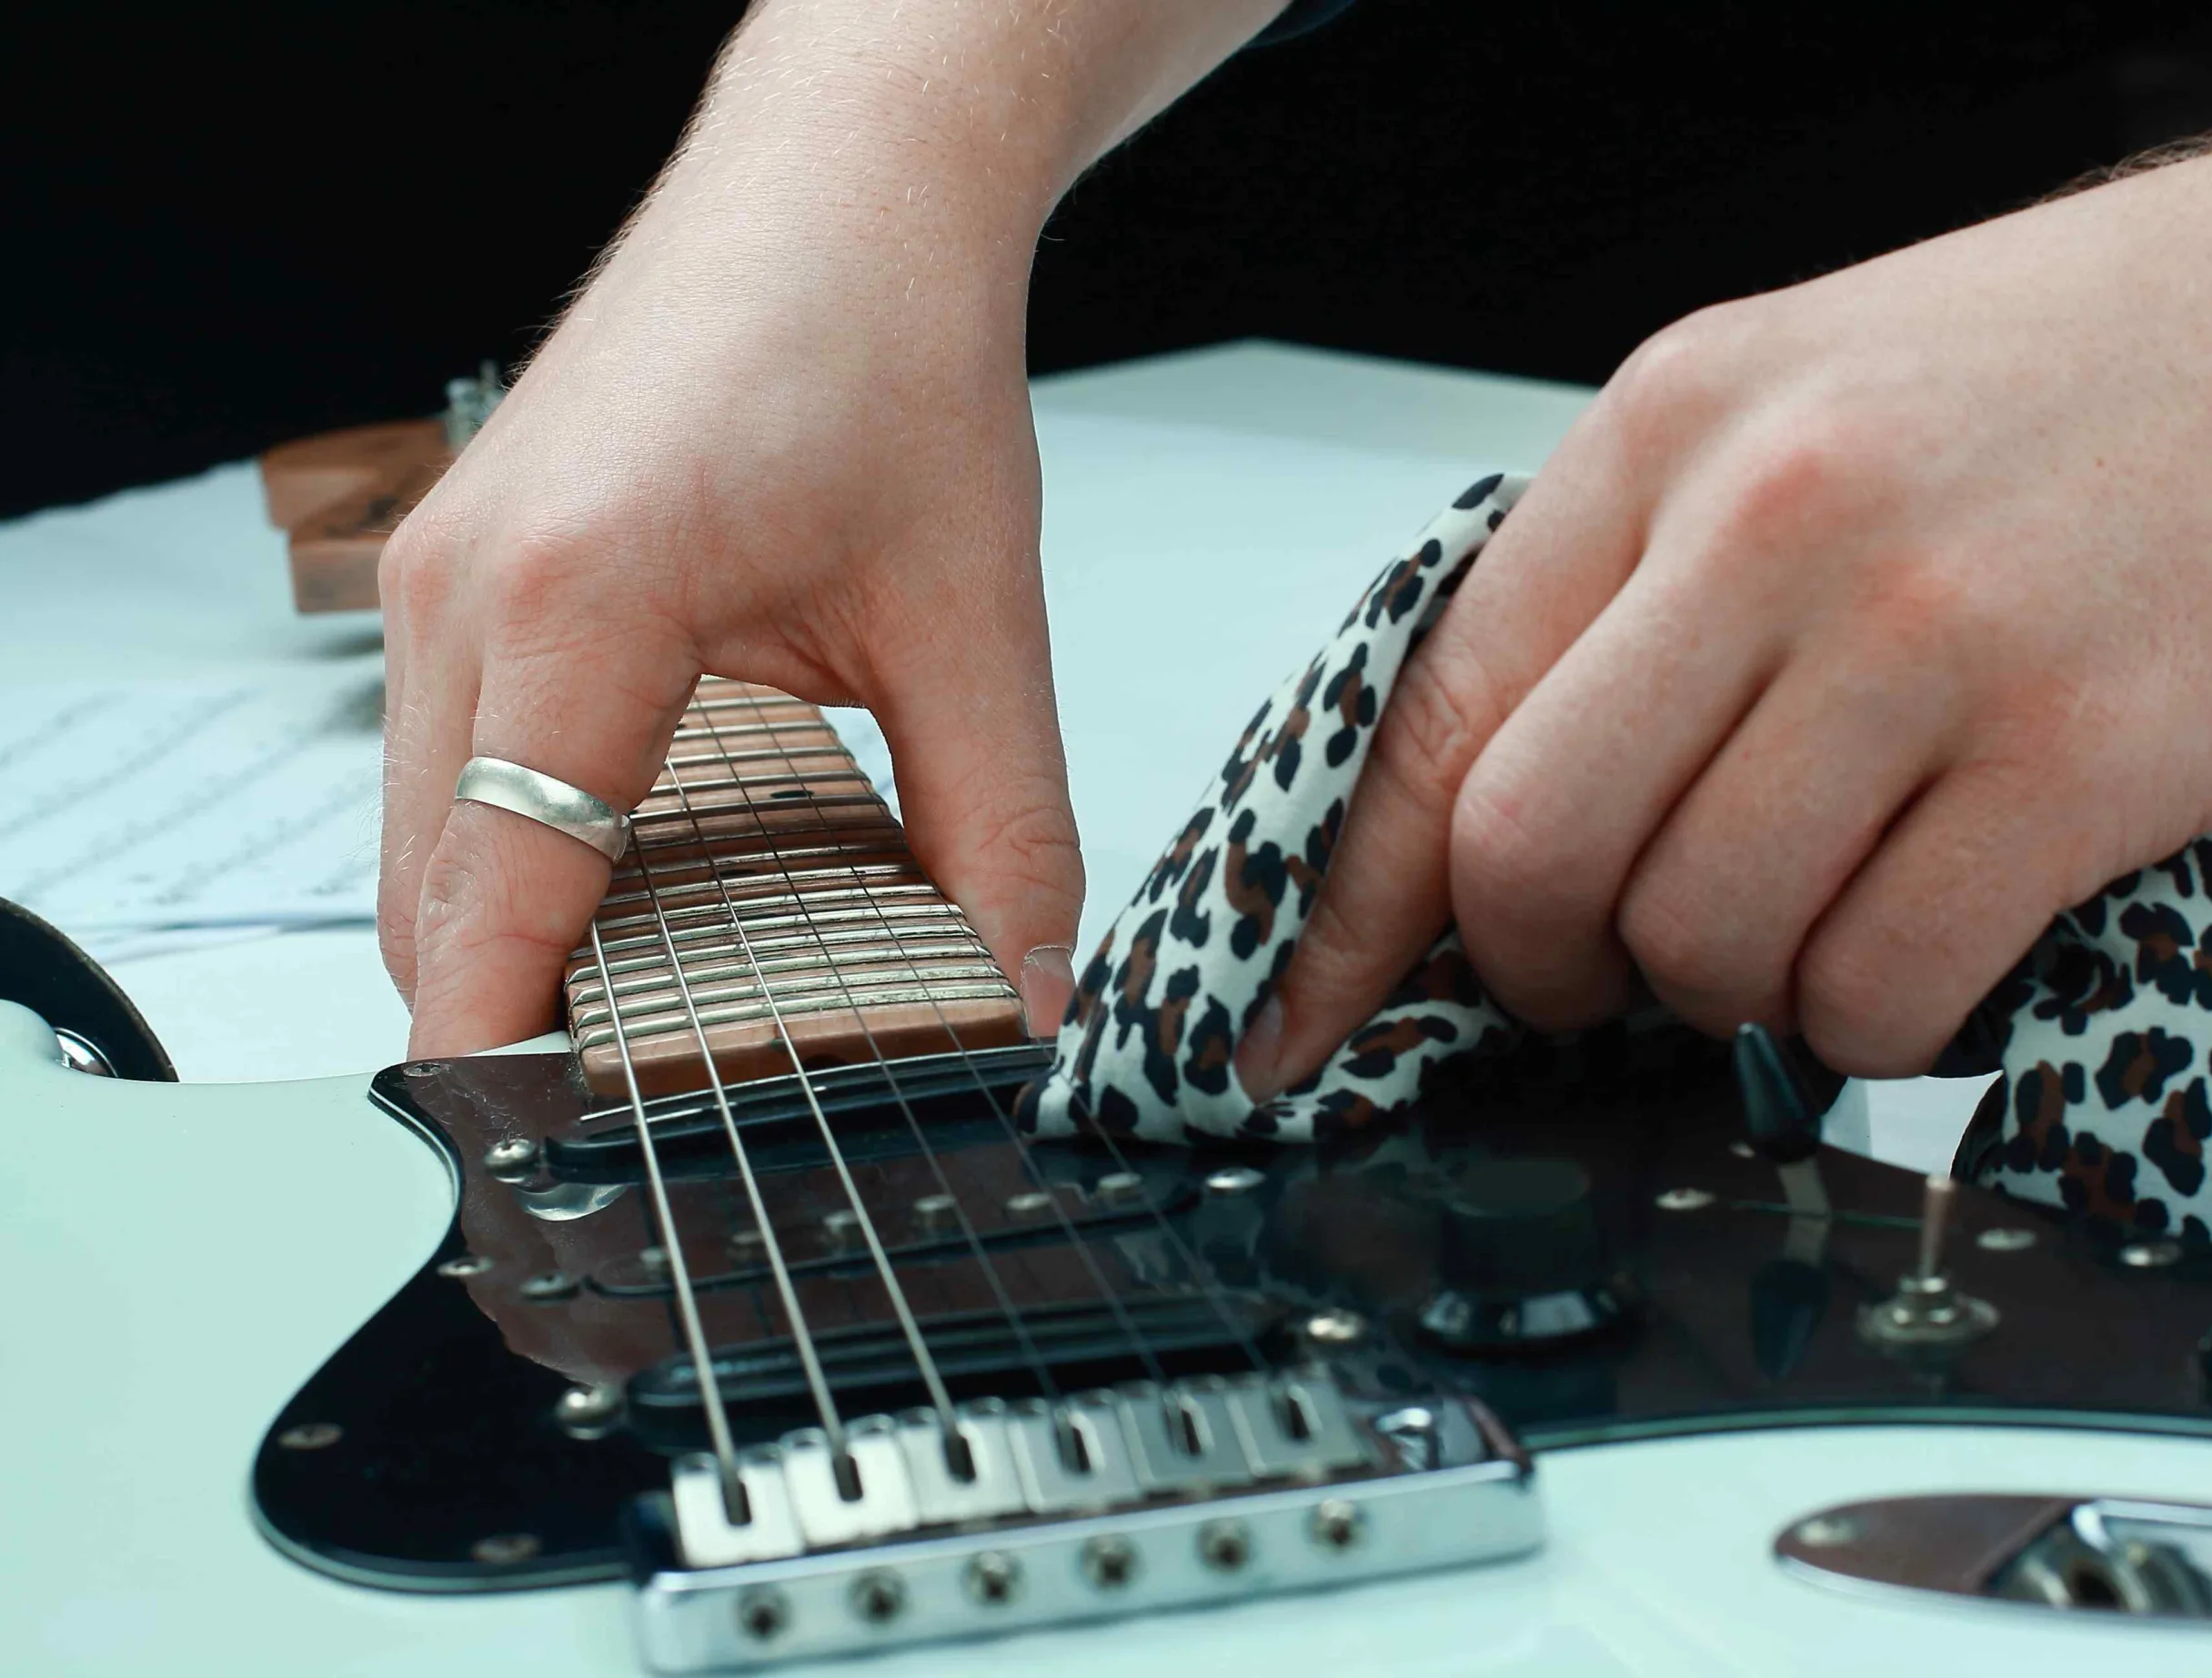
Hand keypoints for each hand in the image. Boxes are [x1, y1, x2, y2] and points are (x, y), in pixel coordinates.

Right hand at [378, 1, 1284, 1057]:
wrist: (837, 194)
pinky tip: (620, 893)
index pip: (497, 895)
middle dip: (515, 1019)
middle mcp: (467, 588)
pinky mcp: (457, 567)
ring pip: (424, 835)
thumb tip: (1022, 999)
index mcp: (583, 598)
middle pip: (435, 890)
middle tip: (634, 1125)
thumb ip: (1000, 831)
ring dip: (507, 940)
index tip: (550, 1171)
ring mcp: (435, 572)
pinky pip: (442, 764)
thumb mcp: (973, 619)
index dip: (509, 1056)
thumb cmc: (891, 357)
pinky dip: (508, 855)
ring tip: (635, 1028)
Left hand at [1239, 110, 2211, 1087]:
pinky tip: (1910, 958)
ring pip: (1703, 939)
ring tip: (1795, 934)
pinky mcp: (2081, 754)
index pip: (1434, 711)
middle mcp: (1770, 519)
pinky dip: (1868, 1025)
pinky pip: (1878, 986)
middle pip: (1530, 852)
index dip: (1347, 906)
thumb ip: (1632, 590)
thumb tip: (1495, 813)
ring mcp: (1927, 636)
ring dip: (1727, 995)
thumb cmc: (2067, 372)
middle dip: (1539, 970)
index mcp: (1669, 427)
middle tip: (1595, 981)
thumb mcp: (1791, 410)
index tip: (1300, 1020)